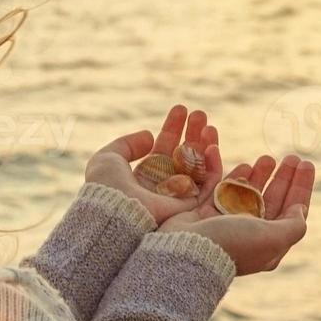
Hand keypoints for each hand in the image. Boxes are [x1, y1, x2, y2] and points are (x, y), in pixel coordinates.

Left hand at [85, 105, 223, 224]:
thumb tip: (149, 135)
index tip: (181, 108)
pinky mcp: (191, 209)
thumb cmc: (106, 187)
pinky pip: (209, 185)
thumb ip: (127, 143)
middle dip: (192, 133)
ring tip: (209, 124)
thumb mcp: (108, 157)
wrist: (115, 212)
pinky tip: (212, 145)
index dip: (172, 128)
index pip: (163, 149)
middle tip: (200, 113)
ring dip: (206, 145)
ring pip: (198, 168)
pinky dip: (213, 165)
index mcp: (143, 178)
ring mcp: (178, 198)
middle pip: (183, 156)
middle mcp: (162, 188)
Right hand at [159, 154, 314, 274]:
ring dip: (260, 175)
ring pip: (249, 194)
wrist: (187, 250)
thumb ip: (293, 225)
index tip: (306, 164)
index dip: (301, 188)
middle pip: (273, 201)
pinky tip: (244, 164)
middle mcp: (249, 235)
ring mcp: (226, 225)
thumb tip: (300, 210)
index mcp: (268, 244)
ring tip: (267, 157)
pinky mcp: (205, 215)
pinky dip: (234, 178)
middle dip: (283, 178)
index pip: (292, 212)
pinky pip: (224, 191)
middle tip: (291, 156)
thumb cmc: (233, 244)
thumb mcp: (272, 238)